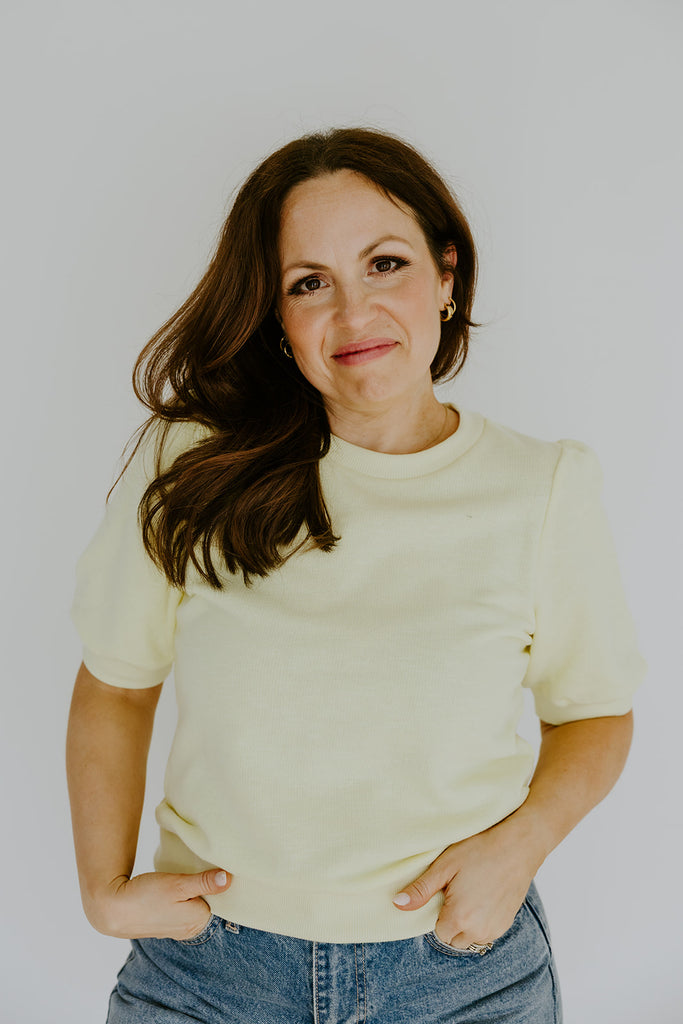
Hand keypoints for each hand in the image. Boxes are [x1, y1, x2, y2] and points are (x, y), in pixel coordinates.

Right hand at [86, 869, 232, 939]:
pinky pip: (181, 907)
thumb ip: (204, 883)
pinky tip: (173, 886)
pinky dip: (180, 896)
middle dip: (205, 886)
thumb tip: (229, 878)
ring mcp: (177, 927)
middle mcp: (190, 928)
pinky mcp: (165, 923)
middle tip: (198, 866)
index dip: (218, 880)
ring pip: (193, 903)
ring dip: (191, 890)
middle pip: (208, 901)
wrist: (111, 909)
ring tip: (183, 876)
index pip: (220, 898)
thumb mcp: (178, 885)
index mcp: (198, 920)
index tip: (216, 865)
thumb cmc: (145, 897)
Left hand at [392, 817, 542, 948]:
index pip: (439, 932)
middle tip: (457, 892)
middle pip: (454, 939)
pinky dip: (482, 921)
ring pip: (471, 938)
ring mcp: (496, 928)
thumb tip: (397, 905)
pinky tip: (484, 896)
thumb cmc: (479, 850)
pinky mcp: (507, 923)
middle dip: (451, 922)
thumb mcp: (445, 866)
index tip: (445, 893)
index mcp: (460, 918)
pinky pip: (487, 932)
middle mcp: (479, 930)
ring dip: (467, 924)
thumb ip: (421, 889)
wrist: (518, 845)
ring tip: (470, 893)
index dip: (438, 912)